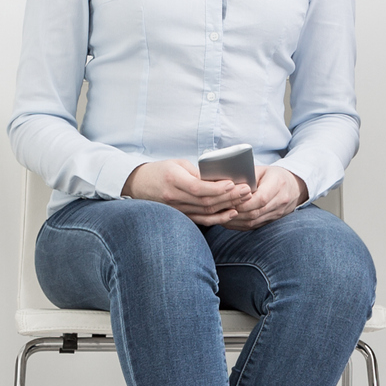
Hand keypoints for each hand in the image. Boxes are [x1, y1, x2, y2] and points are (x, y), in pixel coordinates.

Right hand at [123, 159, 250, 225]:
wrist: (138, 186)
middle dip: (229, 196)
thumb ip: (197, 172)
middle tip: (247, 190)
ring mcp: (177, 210)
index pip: (198, 188)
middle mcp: (174, 198)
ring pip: (206, 211)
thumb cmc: (159, 171)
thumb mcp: (177, 165)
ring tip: (244, 200)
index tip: (233, 184)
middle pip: (206, 201)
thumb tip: (219, 178)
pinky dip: (217, 218)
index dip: (217, 188)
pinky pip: (201, 220)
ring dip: (227, 207)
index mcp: (173, 180)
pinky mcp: (181, 216)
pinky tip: (231, 214)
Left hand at [224, 166, 307, 230]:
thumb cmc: (274, 175)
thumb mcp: (262, 170)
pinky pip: (254, 226)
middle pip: (255, 212)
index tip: (228, 200)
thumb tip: (226, 182)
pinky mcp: (272, 221)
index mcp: (278, 184)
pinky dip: (239, 225)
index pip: (261, 198)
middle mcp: (280, 201)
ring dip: (235, 220)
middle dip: (235, 212)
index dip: (243, 202)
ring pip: (253, 222)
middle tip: (219, 209)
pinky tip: (228, 221)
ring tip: (220, 215)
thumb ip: (247, 176)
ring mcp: (277, 213)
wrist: (294, 187)